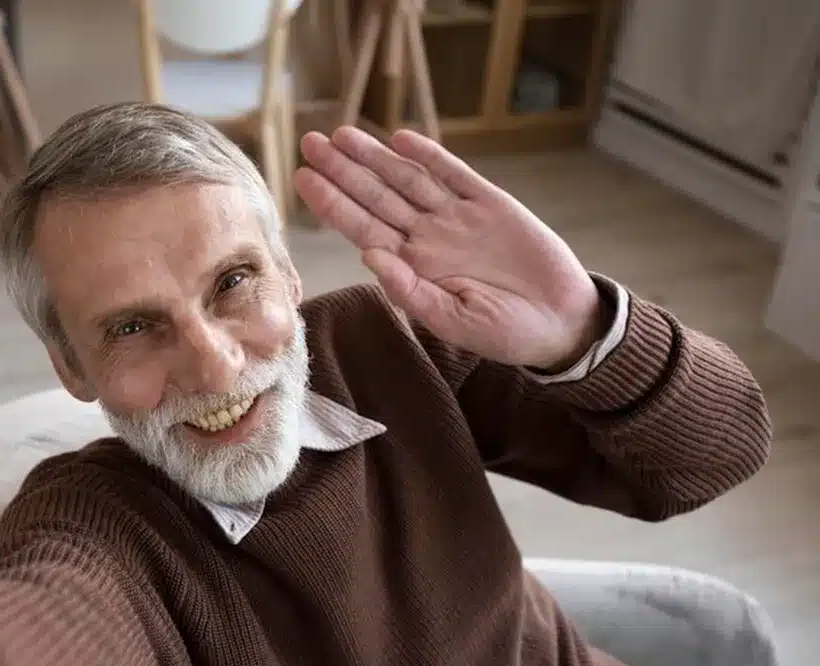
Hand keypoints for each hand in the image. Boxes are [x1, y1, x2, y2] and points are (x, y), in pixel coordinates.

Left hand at [294, 126, 606, 370]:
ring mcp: (458, 218)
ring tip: (343, 135)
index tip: (303, 178)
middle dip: (343, 170)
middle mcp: (428, 238)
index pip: (362, 228)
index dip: (332, 203)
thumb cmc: (504, 332)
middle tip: (310, 141)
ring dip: (375, 157)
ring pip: (408, 180)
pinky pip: (455, 174)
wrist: (562, 322)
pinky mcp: (491, 204)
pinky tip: (402, 139)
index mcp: (413, 267)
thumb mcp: (453, 321)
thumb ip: (409, 291)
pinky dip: (429, 156)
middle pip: (376, 197)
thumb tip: (367, 254)